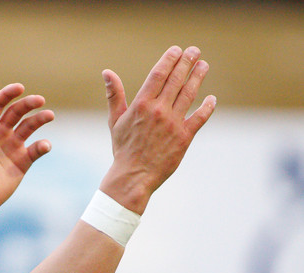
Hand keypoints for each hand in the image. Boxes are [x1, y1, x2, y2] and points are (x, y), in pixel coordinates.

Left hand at [0, 84, 54, 220]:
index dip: (8, 94)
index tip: (19, 88)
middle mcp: (2, 133)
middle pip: (17, 112)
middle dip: (28, 104)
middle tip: (39, 100)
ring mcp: (14, 146)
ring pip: (29, 127)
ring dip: (40, 119)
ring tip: (49, 115)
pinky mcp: (23, 161)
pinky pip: (35, 150)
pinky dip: (42, 146)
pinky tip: (44, 145)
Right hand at [99, 46, 216, 214]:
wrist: (133, 175)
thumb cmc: (123, 148)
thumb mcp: (114, 120)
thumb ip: (114, 95)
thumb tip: (107, 72)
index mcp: (141, 105)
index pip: (159, 74)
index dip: (169, 60)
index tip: (177, 50)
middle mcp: (159, 111)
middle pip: (176, 80)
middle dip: (187, 62)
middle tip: (194, 51)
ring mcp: (173, 123)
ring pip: (189, 94)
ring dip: (198, 77)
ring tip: (203, 65)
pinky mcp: (184, 137)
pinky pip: (200, 118)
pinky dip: (207, 107)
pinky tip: (211, 98)